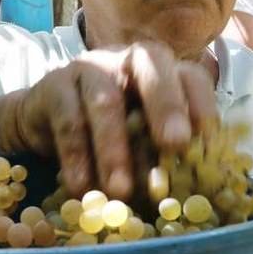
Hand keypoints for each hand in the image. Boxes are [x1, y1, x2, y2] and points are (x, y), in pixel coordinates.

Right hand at [0, 42, 217, 200]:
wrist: (45, 122)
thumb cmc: (108, 133)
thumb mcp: (141, 141)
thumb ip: (162, 154)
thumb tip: (188, 192)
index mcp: (161, 72)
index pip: (190, 76)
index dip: (202, 105)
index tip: (207, 143)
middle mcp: (128, 60)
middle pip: (151, 65)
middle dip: (166, 105)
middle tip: (175, 144)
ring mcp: (90, 68)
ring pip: (105, 101)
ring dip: (114, 149)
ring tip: (120, 191)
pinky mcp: (55, 85)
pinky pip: (69, 120)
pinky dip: (77, 157)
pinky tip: (82, 187)